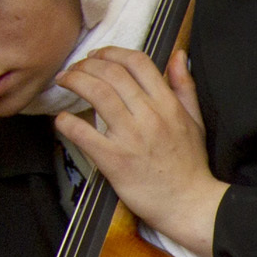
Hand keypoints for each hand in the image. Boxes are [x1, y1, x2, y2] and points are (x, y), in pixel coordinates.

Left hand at [51, 47, 227, 256]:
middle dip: (86, 64)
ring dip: (74, 81)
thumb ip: (184, 86)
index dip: (112, 52)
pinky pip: (83, 133)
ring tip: (65, 82)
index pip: (137, 62)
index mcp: (168, 105)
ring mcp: (130, 137)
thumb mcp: (195, 121)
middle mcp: (150, 116)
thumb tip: (179, 55)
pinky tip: (62, 119)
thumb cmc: (190, 165)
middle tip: (75, 69)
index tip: (98, 57)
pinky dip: (67, 122)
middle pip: (111, 72)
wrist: (189, 204)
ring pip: (96, 93)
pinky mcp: (114, 160)